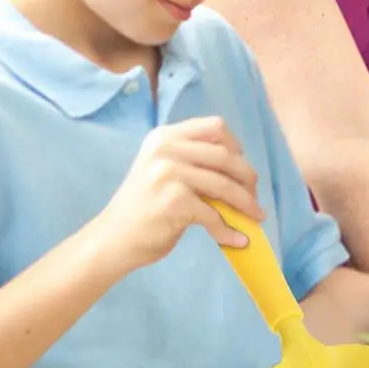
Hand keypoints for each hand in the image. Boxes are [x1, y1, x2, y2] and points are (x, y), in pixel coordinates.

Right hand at [94, 118, 262, 271]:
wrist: (113, 238)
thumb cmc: (145, 206)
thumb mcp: (163, 170)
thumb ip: (194, 161)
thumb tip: (244, 173)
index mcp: (165, 137)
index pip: (215, 127)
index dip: (237, 146)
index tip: (242, 168)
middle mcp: (165, 149)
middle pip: (226, 155)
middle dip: (247, 179)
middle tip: (254, 198)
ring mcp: (168, 173)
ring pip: (224, 185)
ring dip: (246, 204)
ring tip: (255, 217)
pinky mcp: (174, 201)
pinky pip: (214, 215)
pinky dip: (229, 230)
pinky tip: (237, 240)